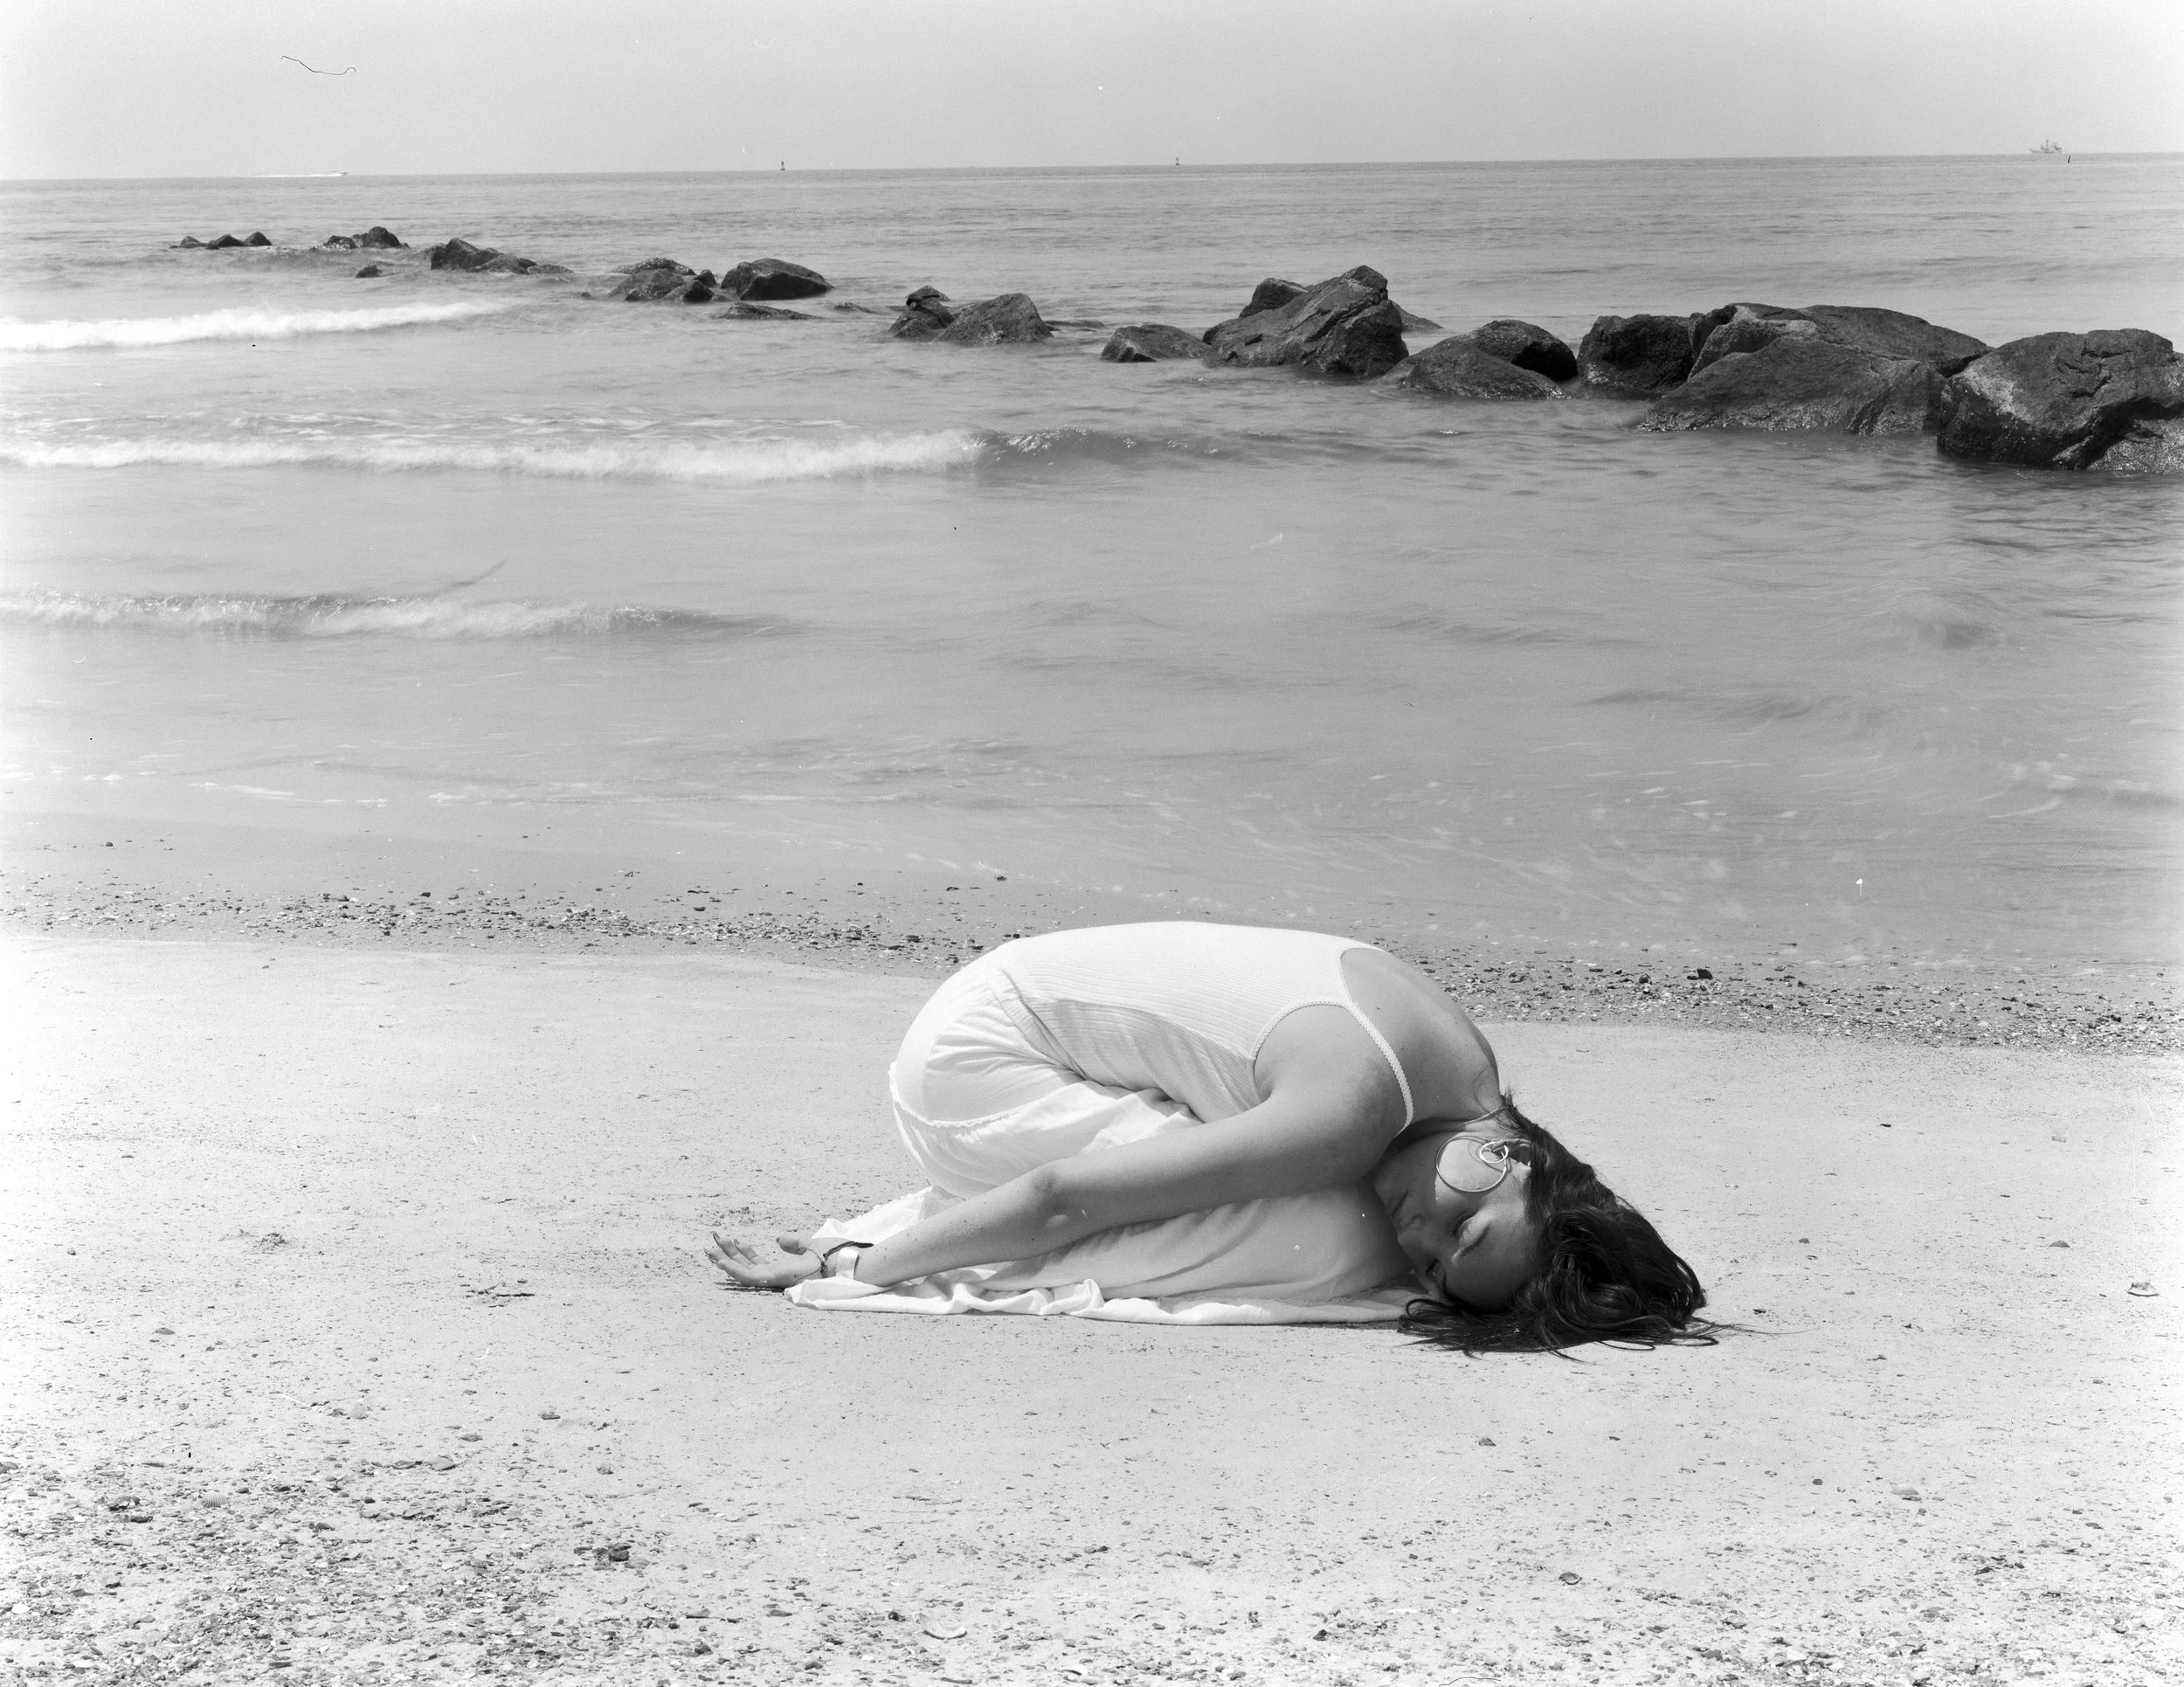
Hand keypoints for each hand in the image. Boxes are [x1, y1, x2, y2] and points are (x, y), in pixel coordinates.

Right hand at [705, 1231, 820, 1290]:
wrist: (843, 1261)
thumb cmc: (831, 1256)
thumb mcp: (808, 1246)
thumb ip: (793, 1243)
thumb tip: (778, 1239)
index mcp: (781, 1269)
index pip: (755, 1262)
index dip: (742, 1251)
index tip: (733, 1238)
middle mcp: (775, 1276)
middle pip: (744, 1267)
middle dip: (727, 1255)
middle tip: (711, 1242)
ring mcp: (774, 1279)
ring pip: (742, 1274)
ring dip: (725, 1262)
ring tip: (709, 1251)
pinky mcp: (775, 1279)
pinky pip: (750, 1277)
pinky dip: (734, 1270)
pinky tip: (721, 1263)